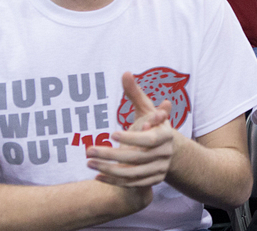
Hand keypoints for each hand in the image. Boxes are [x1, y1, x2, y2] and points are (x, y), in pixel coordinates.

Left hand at [86, 72, 174, 186]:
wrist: (168, 149)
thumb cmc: (152, 124)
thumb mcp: (146, 109)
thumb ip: (135, 93)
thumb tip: (125, 73)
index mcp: (166, 135)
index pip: (148, 140)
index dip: (131, 138)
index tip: (111, 133)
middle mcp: (165, 153)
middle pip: (136, 158)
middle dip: (111, 155)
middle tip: (89, 150)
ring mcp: (159, 169)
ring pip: (132, 173)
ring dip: (108, 169)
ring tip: (88, 162)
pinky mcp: (152, 180)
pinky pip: (131, 184)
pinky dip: (113, 181)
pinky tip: (97, 175)